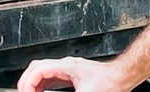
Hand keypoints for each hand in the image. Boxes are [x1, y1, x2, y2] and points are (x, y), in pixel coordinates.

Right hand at [16, 56, 136, 91]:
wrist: (122, 77)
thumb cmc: (109, 82)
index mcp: (66, 66)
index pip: (37, 70)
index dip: (27, 83)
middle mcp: (66, 65)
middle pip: (37, 67)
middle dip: (27, 81)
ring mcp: (69, 68)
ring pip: (43, 71)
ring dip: (34, 83)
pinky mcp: (73, 74)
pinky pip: (51, 77)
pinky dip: (43, 85)